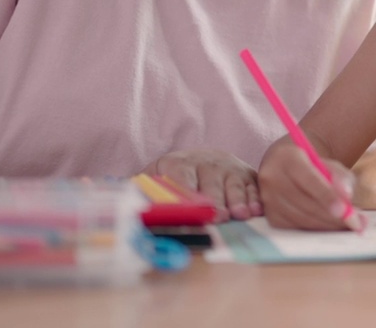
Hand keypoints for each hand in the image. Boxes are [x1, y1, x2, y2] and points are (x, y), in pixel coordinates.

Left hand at [144, 149, 261, 221]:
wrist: (202, 158)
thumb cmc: (174, 177)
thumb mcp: (153, 178)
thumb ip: (138, 189)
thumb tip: (118, 200)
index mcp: (178, 164)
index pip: (182, 178)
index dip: (188, 194)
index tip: (192, 209)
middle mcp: (205, 162)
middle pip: (211, 182)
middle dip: (216, 200)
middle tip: (219, 217)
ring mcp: (228, 166)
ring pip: (234, 183)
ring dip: (238, 199)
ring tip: (240, 214)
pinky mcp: (246, 173)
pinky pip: (252, 185)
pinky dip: (255, 197)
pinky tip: (256, 209)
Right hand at [259, 139, 356, 229]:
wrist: (290, 168)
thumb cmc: (315, 168)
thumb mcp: (332, 166)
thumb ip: (342, 178)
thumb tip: (347, 198)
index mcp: (287, 157)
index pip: (308, 179)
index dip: (327, 196)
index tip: (344, 210)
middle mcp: (272, 177)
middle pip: (304, 202)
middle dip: (332, 216)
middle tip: (356, 223)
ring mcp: (268, 198)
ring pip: (301, 218)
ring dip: (327, 225)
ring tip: (347, 224)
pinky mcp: (270, 216)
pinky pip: (295, 228)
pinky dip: (315, 229)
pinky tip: (328, 225)